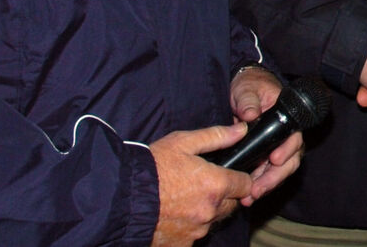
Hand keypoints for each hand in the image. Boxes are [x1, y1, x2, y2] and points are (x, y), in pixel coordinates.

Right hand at [150, 124, 251, 245]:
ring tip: (184, 198)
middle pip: (231, 205)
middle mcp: (209, 211)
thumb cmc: (152, 167)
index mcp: (216, 185)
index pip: (246, 185)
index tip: (232, 175)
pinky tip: (174, 213)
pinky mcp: (181, 244)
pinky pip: (193, 234)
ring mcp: (195, 231)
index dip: (241, 179)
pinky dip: (188, 226)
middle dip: (224, 195)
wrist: (120, 198)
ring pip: (211, 220)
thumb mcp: (183, 143)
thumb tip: (241, 131)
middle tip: (203, 184)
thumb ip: (217, 137)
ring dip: (205, 211)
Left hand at [228, 66, 303, 202]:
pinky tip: (247, 195)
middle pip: (290, 160)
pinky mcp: (265, 156)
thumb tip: (250, 115)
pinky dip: (259, 184)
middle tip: (258, 188)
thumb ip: (249, 101)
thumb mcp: (247, 89)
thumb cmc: (249, 86)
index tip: (274, 159)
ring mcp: (276, 146)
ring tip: (250, 197)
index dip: (287, 150)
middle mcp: (285, 134)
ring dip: (267, 185)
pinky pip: (267, 174)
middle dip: (276, 177)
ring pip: (279, 171)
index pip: (294, 137)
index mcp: (286, 117)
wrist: (243, 91)